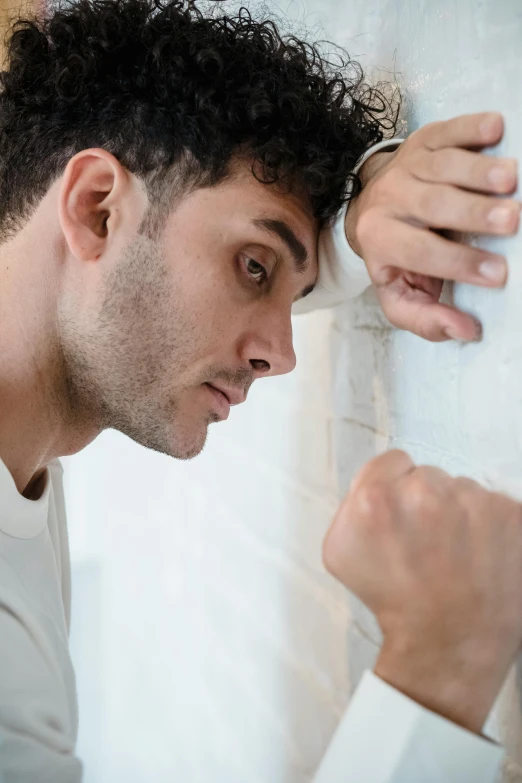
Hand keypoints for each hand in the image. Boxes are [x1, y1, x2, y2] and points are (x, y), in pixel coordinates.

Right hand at [323, 450, 521, 733]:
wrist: (447, 645)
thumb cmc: (394, 601)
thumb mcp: (340, 552)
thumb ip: (351, 504)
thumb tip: (373, 482)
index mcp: (376, 499)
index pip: (392, 461)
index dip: (394, 489)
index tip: (400, 518)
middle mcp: (426, 492)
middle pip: (428, 476)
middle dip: (426, 503)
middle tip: (426, 545)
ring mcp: (475, 502)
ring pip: (464, 491)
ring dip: (460, 516)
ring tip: (454, 556)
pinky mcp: (513, 516)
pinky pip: (496, 506)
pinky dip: (491, 529)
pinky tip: (480, 558)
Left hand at [346, 112, 519, 341]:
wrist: (372, 206)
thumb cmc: (397, 256)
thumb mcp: (400, 294)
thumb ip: (425, 319)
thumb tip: (465, 331)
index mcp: (380, 240)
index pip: (421, 253)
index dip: (459, 264)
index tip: (499, 273)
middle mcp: (390, 199)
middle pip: (433, 205)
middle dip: (474, 213)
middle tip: (512, 220)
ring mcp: (408, 166)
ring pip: (443, 165)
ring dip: (478, 171)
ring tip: (511, 178)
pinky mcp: (426, 140)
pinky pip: (448, 130)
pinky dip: (472, 127)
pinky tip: (497, 128)